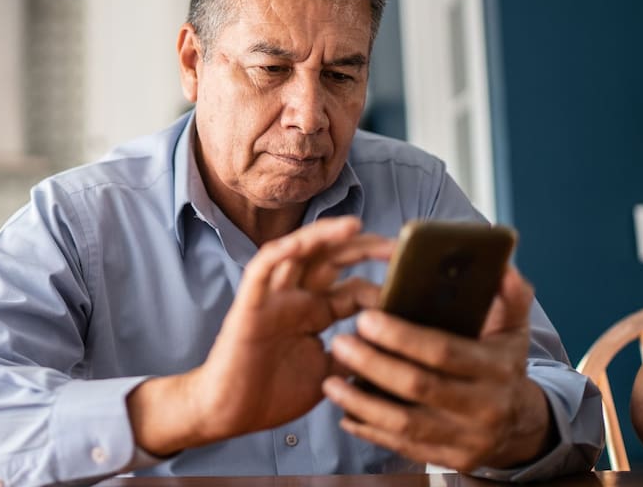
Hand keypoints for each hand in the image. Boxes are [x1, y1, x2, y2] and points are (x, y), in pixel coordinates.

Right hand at [128, 216, 394, 455]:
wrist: (229, 415)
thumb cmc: (273, 394)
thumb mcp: (327, 374)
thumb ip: (352, 355)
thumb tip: (390, 346)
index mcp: (317, 313)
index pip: (354, 287)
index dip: (382, 284)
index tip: (413, 286)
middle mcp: (298, 298)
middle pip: (332, 259)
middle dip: (364, 248)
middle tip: (398, 247)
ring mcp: (274, 298)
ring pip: (299, 253)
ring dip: (325, 236)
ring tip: (355, 227)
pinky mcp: (250, 304)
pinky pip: (262, 269)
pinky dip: (280, 252)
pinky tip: (302, 242)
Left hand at [323, 267, 554, 471]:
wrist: (521, 425)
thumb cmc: (504, 366)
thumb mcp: (514, 329)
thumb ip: (510, 295)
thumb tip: (502, 266)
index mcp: (496, 369)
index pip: (443, 351)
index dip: (402, 337)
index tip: (366, 318)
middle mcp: (483, 407)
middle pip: (418, 387)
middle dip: (373, 364)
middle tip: (340, 342)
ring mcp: (466, 439)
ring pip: (404, 424)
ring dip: (362, 402)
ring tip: (330, 382)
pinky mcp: (449, 459)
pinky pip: (402, 448)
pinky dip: (370, 431)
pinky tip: (345, 413)